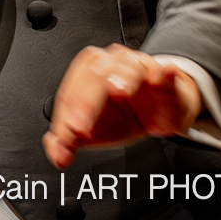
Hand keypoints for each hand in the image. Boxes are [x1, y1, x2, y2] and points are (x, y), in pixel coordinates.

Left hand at [42, 44, 200, 168]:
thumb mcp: (96, 131)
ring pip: (127, 67)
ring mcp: (138, 67)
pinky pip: (162, 70)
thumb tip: (57, 154)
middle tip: (82, 127)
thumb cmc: (124, 116)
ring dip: (122, 78)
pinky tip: (160, 77)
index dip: (66, 114)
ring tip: (119, 93)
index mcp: (86, 76)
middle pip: (94, 77)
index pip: (71, 91)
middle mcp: (110, 65)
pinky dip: (162, 72)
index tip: (69, 134)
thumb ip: (71, 141)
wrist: (161, 112)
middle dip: (87, 102)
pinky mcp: (163, 75)